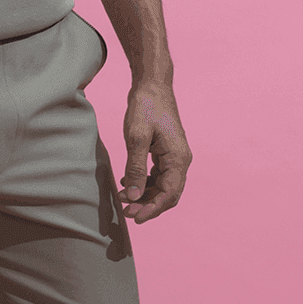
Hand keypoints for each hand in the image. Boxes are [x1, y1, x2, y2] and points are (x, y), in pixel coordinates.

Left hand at [120, 81, 191, 222]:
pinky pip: (157, 176)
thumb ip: (135, 168)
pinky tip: (126, 183)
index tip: (135, 218)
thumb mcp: (136, 138)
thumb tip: (133, 196)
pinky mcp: (165, 153)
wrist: (152, 85)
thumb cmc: (146, 107)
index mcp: (178, 158)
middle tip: (126, 212)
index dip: (153, 209)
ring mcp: (174, 157)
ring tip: (122, 199)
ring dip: (144, 196)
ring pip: (162, 187)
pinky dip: (143, 183)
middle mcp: (180, 160)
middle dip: (148, 206)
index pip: (169, 194)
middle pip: (168, 194)